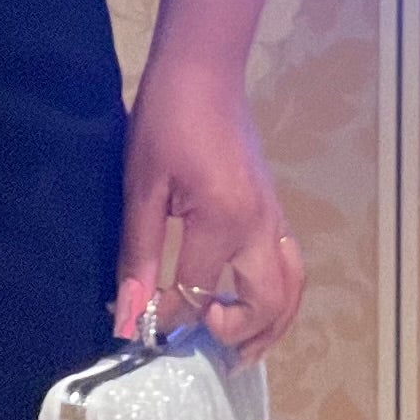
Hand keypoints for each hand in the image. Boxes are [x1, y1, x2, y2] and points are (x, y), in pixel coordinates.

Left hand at [114, 57, 302, 362]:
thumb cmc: (165, 121)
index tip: (138, 322)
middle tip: (204, 346)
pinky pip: (289, 265)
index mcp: (223, 222)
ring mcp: (273, 218)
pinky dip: (278, 297)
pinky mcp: (274, 209)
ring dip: (270, 324)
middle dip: (237, 335)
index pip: (197, 295)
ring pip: (290, 289)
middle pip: (266, 304)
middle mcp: (259, 227)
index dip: (167, 317)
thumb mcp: (142, 186)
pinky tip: (250, 302)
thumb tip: (128, 315)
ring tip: (239, 348)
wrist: (204, 71)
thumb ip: (138, 255)